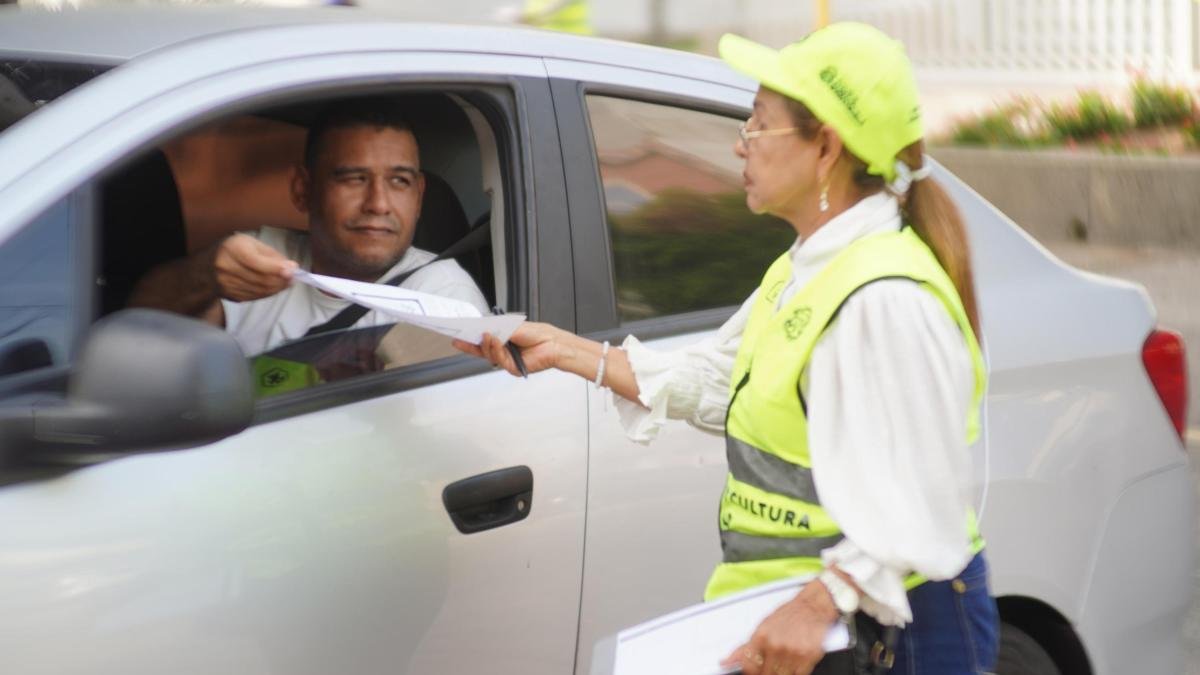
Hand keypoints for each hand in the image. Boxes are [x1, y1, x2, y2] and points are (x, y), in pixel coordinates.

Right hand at [212, 233, 296, 300]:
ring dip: (277, 288)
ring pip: (260, 290)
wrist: (208, 265)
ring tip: (286, 282)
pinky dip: (268, 293)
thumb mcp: (252, 243)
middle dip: (281, 280)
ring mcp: (226, 284)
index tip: (293, 270)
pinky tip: (274, 287)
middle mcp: (226, 267)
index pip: (257, 262)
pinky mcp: (230, 295)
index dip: (276, 268)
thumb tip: (291, 267)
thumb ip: (272, 255)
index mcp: (233, 249)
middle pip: (260, 279)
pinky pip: (255, 297)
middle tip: (293, 277)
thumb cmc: (235, 250)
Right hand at [453, 322, 561, 376]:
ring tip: (484, 334)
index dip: (470, 336)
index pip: (483, 338)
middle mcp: (503, 349)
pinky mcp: (511, 367)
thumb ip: (496, 330)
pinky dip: (496, 349)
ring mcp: (506, 359)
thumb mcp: (513, 327)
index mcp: (502, 337)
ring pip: (489, 354)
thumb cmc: (538, 333)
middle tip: (458, 339)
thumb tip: (482, 330)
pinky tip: (496, 341)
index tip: (458, 331)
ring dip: (485, 344)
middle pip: (482, 349)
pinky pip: (499, 359)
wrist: (553, 344)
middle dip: (469, 345)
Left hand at [720, 581, 840, 674]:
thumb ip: (744, 648)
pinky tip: (794, 664)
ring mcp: (791, 653)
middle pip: (764, 674)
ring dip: (780, 673)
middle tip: (771, 665)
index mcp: (761, 636)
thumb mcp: (763, 626)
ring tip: (783, 662)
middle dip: (765, 672)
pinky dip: (794, 673)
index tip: (754, 671)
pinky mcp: (807, 658)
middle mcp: (775, 645)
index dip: (750, 671)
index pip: (748, 666)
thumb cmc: (789, 615)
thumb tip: (725, 662)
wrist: (813, 607)